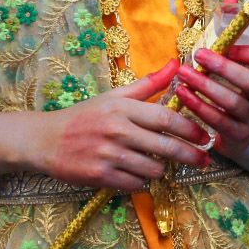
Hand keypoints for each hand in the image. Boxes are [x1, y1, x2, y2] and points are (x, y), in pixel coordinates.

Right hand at [37, 63, 210, 190]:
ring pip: (153, 169)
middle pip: (166, 147)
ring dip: (162, 169)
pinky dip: (142, 181)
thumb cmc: (84, 116)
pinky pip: (135, 184)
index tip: (205, 137)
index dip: (191, 129)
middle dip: (191, 155)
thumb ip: (148, 84)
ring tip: (161, 164)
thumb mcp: (114, 95)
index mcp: (122, 108)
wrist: (43, 140)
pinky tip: (140, 174)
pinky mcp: (99, 176)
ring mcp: (108, 155)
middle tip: (204, 160)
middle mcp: (117, 131)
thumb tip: (176, 64)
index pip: (167, 119)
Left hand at [175, 44, 248, 157]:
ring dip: (205, 85)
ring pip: (231, 101)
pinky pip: (217, 119)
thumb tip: (208, 46)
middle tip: (199, 54)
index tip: (229, 48)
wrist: (245, 137)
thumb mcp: (244, 82)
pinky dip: (198, 105)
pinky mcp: (239, 135)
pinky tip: (183, 94)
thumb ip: (233, 64)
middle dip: (223, 67)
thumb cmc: (239, 99)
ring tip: (184, 73)